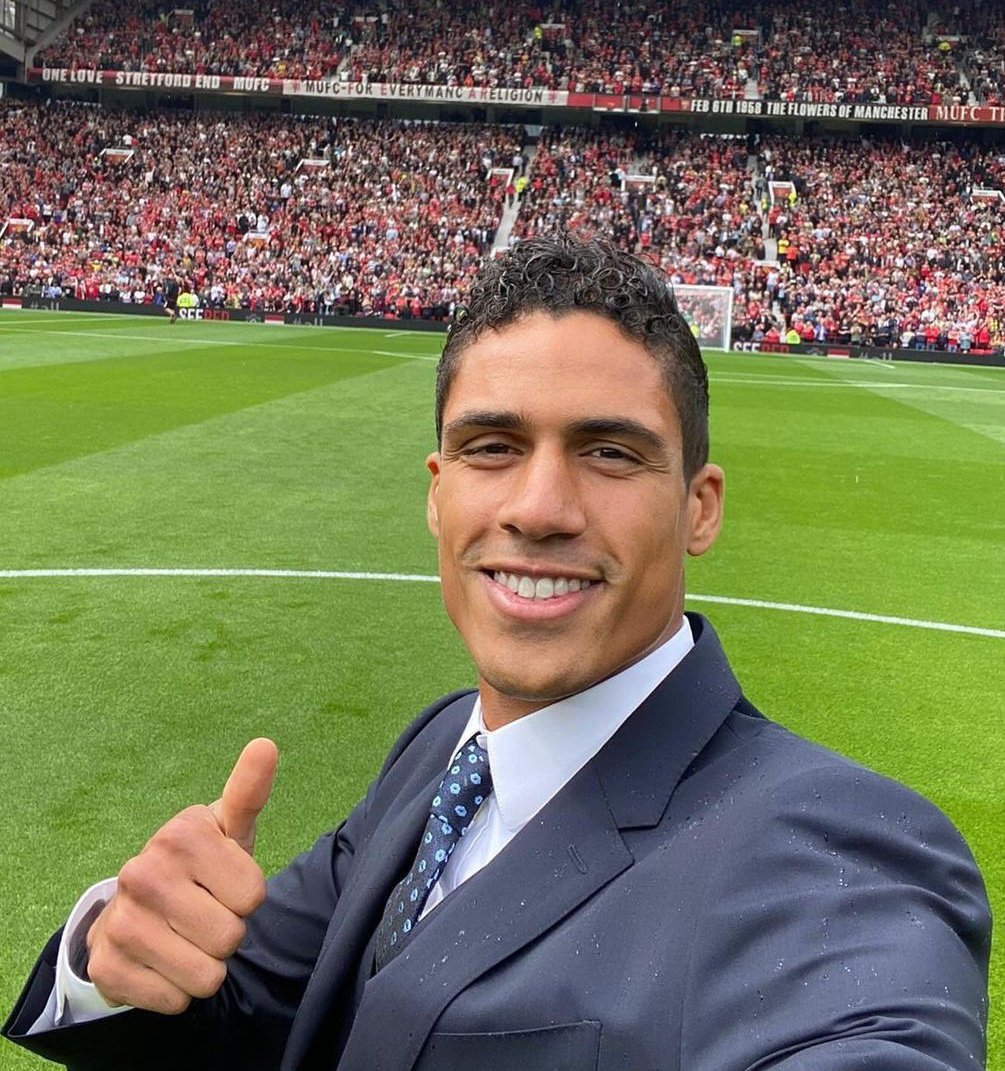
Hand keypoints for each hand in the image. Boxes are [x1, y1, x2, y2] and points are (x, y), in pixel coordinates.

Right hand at [85, 738, 278, 1013]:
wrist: (137, 909)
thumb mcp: (227, 828)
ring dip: (206, 967)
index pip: (253, 895)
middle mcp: (143, 871)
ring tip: (187, 938)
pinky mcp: (106, 966)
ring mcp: (120, 920)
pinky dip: (177, 991)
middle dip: (227, 936)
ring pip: (206, 976)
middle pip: (231, 937)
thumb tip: (266, 745)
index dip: (247, 897)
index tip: (224, 882)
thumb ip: (249, 791)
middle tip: (205, 914)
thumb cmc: (200, 866)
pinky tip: (163, 962)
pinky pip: (174, 1001)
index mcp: (180, 833)